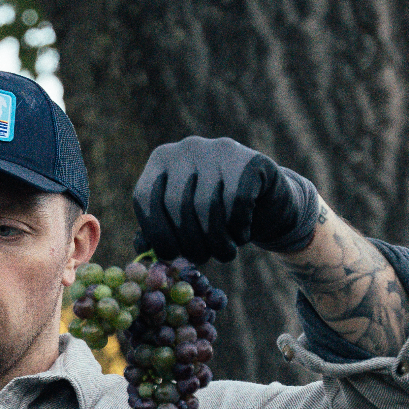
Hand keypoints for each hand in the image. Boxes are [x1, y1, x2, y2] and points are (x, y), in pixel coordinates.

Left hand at [132, 136, 318, 262]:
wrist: (265, 203)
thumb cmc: (214, 218)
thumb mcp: (180, 222)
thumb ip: (157, 233)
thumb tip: (143, 247)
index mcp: (160, 161)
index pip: (145, 198)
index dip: (155, 233)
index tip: (170, 256)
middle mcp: (186, 148)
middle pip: (176, 205)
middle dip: (188, 242)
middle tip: (201, 259)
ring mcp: (219, 149)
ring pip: (207, 206)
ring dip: (216, 242)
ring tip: (224, 253)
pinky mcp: (249, 161)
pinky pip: (237, 203)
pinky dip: (238, 229)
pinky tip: (242, 234)